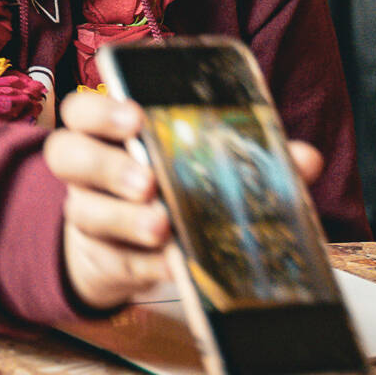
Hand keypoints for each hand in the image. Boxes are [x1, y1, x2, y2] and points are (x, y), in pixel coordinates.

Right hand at [45, 94, 328, 312]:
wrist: (131, 249)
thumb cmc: (172, 187)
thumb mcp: (204, 165)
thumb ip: (250, 155)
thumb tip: (307, 159)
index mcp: (108, 133)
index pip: (81, 111)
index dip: (100, 111)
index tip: (134, 118)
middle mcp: (89, 172)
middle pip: (68, 155)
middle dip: (106, 166)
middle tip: (147, 181)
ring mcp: (88, 216)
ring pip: (85, 212)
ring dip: (125, 219)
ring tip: (161, 225)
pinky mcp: (102, 261)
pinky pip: (115, 261)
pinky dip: (145, 263)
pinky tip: (171, 263)